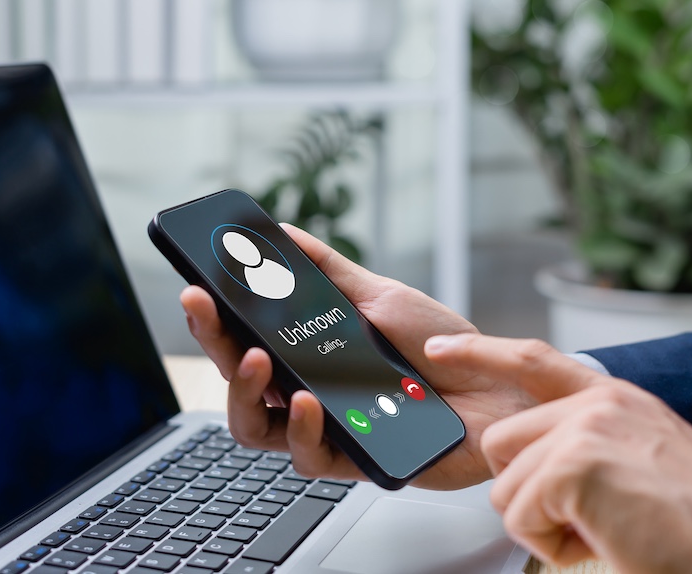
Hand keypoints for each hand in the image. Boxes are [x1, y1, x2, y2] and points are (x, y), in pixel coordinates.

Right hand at [180, 224, 535, 489]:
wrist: (495, 384)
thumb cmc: (439, 344)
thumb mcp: (379, 295)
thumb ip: (327, 269)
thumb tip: (280, 233)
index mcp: (307, 351)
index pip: (242, 336)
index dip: (213, 316)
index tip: (197, 285)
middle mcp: (306, 388)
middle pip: (237, 377)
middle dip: (213, 341)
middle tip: (205, 306)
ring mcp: (325, 426)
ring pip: (254, 424)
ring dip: (242, 389)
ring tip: (255, 357)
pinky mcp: (350, 459)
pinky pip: (305, 457)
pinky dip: (299, 429)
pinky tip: (306, 400)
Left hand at [424, 334, 691, 572]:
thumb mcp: (644, 457)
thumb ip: (589, 443)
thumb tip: (537, 464)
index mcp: (612, 397)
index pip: (531, 359)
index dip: (479, 351)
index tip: (439, 346)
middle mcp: (595, 404)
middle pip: (500, 441)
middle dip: (523, 488)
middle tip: (576, 515)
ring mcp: (582, 429)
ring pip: (505, 486)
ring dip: (542, 523)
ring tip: (600, 530)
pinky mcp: (571, 466)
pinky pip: (520, 516)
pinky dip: (551, 543)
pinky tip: (600, 540)